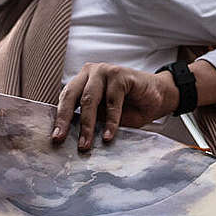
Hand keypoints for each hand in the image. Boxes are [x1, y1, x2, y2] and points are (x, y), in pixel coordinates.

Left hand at [52, 62, 177, 150]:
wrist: (160, 97)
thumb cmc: (130, 107)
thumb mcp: (105, 116)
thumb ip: (91, 120)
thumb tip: (72, 138)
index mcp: (83, 81)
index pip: (66, 99)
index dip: (59, 118)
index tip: (55, 138)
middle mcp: (91, 73)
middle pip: (72, 96)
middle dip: (65, 120)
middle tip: (61, 139)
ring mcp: (105, 71)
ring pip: (89, 100)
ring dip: (87, 125)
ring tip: (86, 145)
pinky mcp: (121, 74)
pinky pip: (112, 101)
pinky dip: (110, 121)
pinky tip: (109, 136)